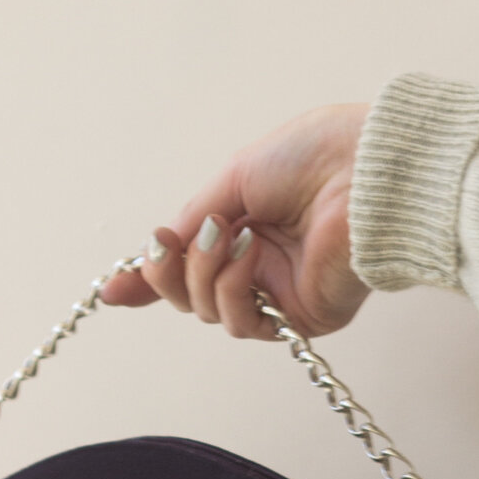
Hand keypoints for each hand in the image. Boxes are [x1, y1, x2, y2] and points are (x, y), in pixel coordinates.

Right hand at [100, 103, 371, 340]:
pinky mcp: (302, 317)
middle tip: (167, 243)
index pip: (191, 265)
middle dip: (166, 271)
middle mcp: (263, 264)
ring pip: (209, 311)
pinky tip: (250, 254)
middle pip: (189, 294)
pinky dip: (233, 287)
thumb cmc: (313, 157)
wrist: (365, 168)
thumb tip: (151, 249)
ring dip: (202, 272)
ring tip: (229, 236)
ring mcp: (282, 292)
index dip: (151, 280)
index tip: (112, 291)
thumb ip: (191, 219)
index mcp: (248, 226)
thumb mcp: (233, 178)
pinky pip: (243, 321)